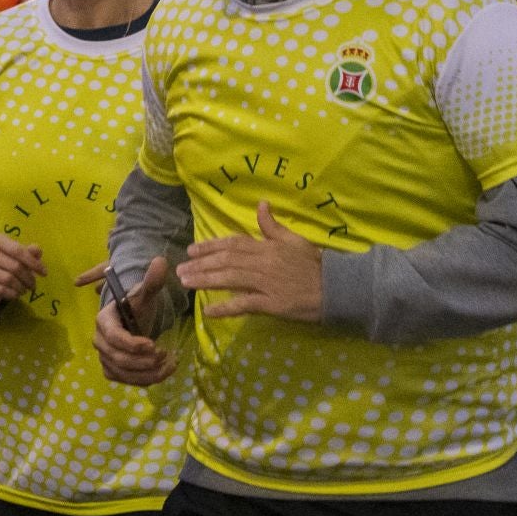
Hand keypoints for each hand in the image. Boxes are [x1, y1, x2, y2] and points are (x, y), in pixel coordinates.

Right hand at [0, 234, 46, 307]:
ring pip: (7, 279)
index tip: (44, 273)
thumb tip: (36, 250)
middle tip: (33, 285)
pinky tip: (15, 294)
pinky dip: (11, 294)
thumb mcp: (18, 256)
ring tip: (24, 290)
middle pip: (14, 265)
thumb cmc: (4, 264)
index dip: (33, 262)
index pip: (17, 250)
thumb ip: (29, 252)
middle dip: (28, 277)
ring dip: (20, 287)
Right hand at [94, 256, 175, 386]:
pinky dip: (146, 380)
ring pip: (124, 373)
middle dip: (143, 361)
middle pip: (118, 359)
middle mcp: (99, 341)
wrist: (135, 319)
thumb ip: (152, 280)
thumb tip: (161, 261)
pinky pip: (127, 381)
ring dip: (148, 373)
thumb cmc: (138, 305)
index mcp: (103, 320)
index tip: (153, 345)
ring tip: (169, 364)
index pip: (114, 337)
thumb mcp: (145, 293)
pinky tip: (163, 372)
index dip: (133, 344)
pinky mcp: (113, 371)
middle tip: (165, 355)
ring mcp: (104, 357)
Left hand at [177, 202, 322, 321]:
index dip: (210, 246)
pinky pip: (244, 305)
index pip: (233, 243)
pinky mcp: (272, 304)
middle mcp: (263, 262)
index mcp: (267, 247)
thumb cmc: (314, 264)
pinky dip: (225, 308)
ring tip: (186, 284)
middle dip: (201, 264)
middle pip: (226, 261)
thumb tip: (261, 203)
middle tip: (180, 270)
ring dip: (206, 281)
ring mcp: (266, 284)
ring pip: (230, 279)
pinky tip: (208, 311)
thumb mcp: (294, 240)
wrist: (336, 288)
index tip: (191, 250)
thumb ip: (273, 226)